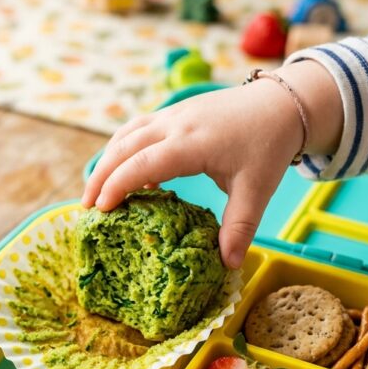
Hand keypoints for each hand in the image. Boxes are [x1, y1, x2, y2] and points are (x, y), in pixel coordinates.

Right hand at [82, 61, 342, 268]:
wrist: (281, 103)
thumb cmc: (268, 145)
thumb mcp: (258, 189)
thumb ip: (240, 226)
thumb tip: (227, 264)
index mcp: (192, 143)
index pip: (142, 162)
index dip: (117, 185)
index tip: (100, 210)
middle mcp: (175, 124)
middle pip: (123, 147)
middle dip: (100, 176)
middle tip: (86, 209)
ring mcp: (172, 115)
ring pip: (126, 134)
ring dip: (107, 161)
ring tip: (96, 192)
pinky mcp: (174, 113)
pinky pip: (137, 128)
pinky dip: (123, 149)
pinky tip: (127, 172)